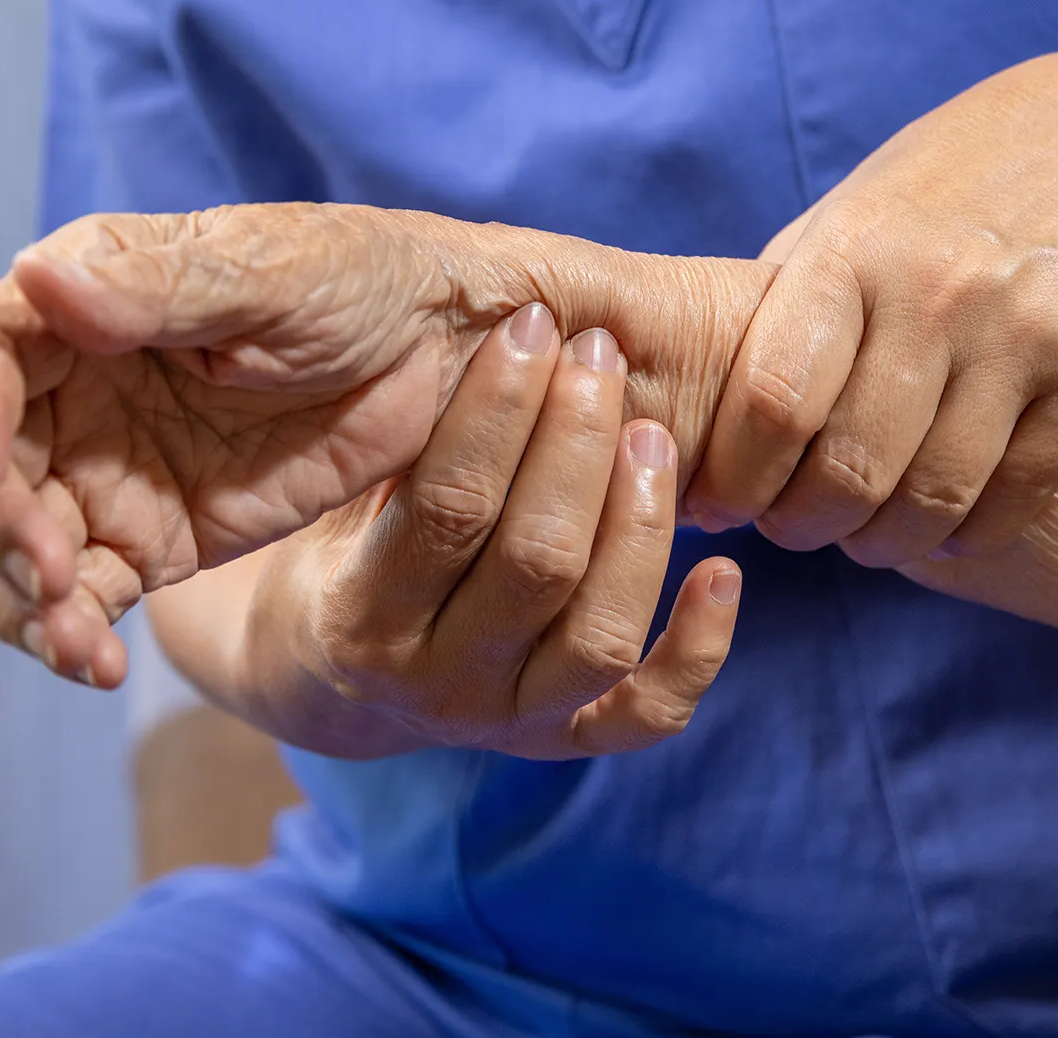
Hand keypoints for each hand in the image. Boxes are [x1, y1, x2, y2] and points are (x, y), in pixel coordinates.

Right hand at [0, 203, 770, 686]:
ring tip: (79, 643)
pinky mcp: (146, 540)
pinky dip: (72, 632)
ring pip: (13, 545)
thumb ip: (161, 284)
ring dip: (26, 599)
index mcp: (89, 300)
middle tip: (51, 575)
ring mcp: (102, 470)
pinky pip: (79, 597)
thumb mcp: (278, 274)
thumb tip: (36, 276)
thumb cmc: (367, 283)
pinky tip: (98, 664)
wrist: (458, 362)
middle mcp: (73, 387)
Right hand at [208, 308, 740, 759]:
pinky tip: (725, 567)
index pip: (448, 509)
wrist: (332, 674)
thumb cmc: (345, 543)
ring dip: (639, 525)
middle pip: (536, 565)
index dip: (499, 410)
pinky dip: (698, 647)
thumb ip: (397, 436)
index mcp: (364, 619)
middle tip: (601, 356)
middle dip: (578, 445)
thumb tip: (475, 319)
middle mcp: (439, 684)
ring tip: (654, 435)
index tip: (534, 324)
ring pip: (601, 635)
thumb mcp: (340, 493)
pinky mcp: (568, 738)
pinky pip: (650, 712)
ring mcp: (510, 720)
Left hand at [686, 50, 1057, 565]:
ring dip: (883, 542)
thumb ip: (775, 314)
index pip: (775, 402)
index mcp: (854, 249)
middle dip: (805, 525)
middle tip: (792, 530)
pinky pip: (1021, 495)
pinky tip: (940, 526)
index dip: (737, 478)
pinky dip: (967, 533)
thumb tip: (688, 428)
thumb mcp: (840, 220)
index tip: (721, 503)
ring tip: (861, 536)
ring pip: (936, 496)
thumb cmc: (932, 197)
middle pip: (853, 467)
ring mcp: (1030, 329)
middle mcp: (942, 287)